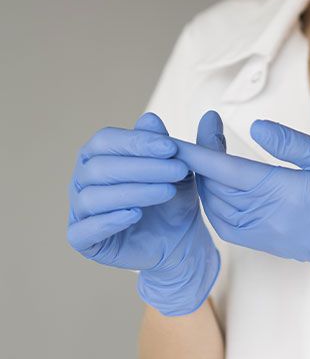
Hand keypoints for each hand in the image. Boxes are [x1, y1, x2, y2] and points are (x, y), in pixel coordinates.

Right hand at [67, 113, 219, 315]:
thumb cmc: (173, 200)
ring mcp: (80, 211)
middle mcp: (83, 181)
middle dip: (142, 167)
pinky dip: (108, 221)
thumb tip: (151, 117)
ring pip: (93, 197)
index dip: (137, 142)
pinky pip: (84, 231)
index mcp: (97, 156)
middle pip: (100, 167)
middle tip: (178, 170)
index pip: (106, 141)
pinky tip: (135, 215)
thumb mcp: (175, 171)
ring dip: (133, 192)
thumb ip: (165, 146)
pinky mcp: (83, 240)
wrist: (179, 240)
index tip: (171, 148)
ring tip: (167, 191)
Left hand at [175, 111, 309, 270]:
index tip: (178, 144)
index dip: (198, 154)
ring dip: (206, 186)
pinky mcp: (270, 244)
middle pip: (217, 189)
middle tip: (205, 136)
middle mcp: (269, 219)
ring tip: (208, 162)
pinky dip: (216, 207)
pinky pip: (229, 228)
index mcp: (284, 194)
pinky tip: (218, 193)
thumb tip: (258, 128)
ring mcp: (268, 235)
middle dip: (201, 162)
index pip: (226, 171)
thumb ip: (291, 144)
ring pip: (218, 210)